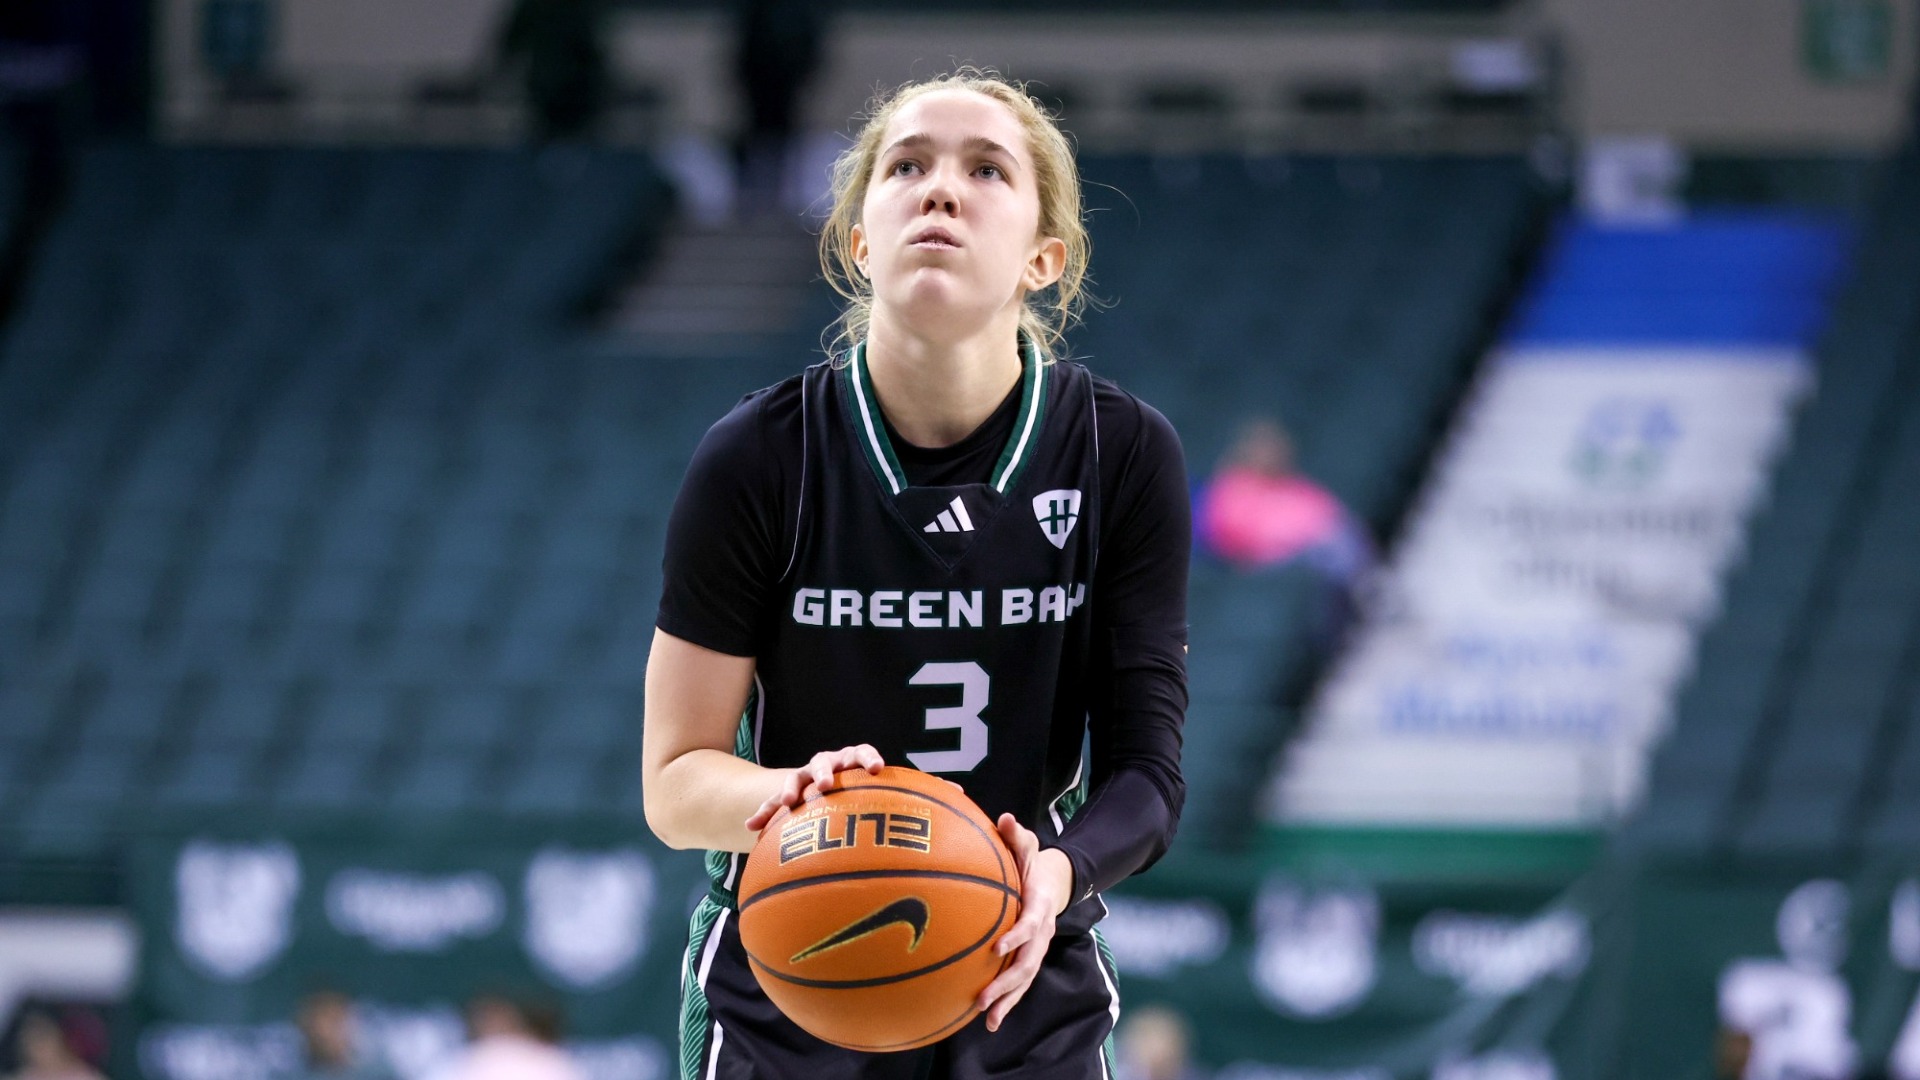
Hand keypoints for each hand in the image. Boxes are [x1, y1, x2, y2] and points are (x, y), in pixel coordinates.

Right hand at [743, 745, 884, 832]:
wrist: (831, 795)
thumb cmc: (860, 800)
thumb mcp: (875, 798)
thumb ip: (895, 800)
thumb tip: (932, 804)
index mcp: (851, 762)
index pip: (861, 753)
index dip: (868, 758)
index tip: (877, 769)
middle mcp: (828, 766)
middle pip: (824, 762)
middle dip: (824, 772)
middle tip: (826, 785)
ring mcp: (806, 777)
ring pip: (796, 777)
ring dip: (791, 787)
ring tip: (787, 801)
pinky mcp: (789, 792)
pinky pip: (773, 802)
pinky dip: (764, 812)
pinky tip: (752, 826)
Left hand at [978, 813, 1073, 1032]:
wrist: (1054, 881)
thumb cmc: (1032, 862)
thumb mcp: (1028, 844)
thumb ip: (1017, 835)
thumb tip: (1006, 818)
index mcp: (1039, 905)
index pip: (1030, 924)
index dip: (1017, 936)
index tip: (998, 948)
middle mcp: (1042, 931)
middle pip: (1029, 962)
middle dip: (1007, 983)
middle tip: (983, 998)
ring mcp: (1038, 947)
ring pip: (1026, 979)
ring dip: (1008, 1001)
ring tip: (987, 1020)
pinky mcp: (1030, 957)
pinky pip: (1020, 983)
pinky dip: (1008, 1003)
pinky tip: (988, 1023)